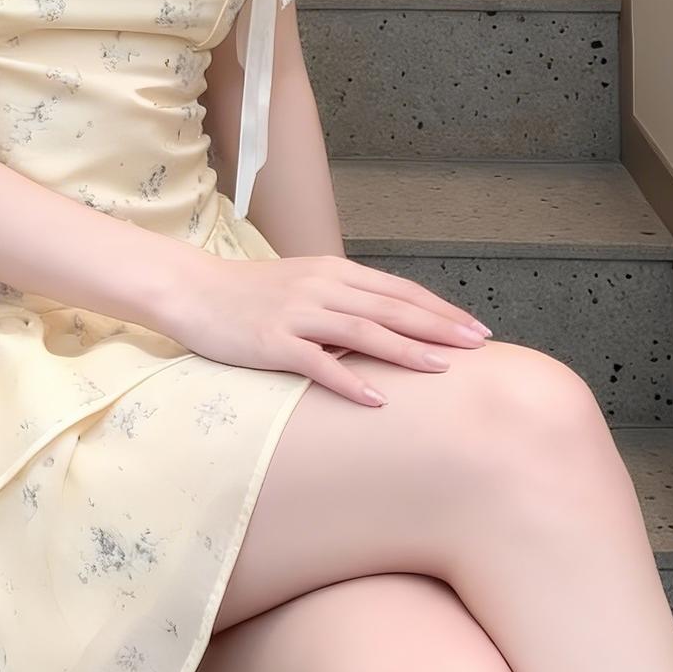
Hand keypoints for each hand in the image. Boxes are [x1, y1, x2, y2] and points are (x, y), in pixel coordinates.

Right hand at [163, 249, 490, 404]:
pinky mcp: (272, 340)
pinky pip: (317, 362)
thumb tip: (389, 324)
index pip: (399, 290)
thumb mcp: (304, 286)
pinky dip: (349, 380)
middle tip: (478, 346)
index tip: (475, 328)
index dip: (440, 309)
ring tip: (441, 368)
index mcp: (333, 272)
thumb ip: (344, 300)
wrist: (194, 290)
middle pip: (391, 307)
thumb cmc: (251, 294)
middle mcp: (321, 287)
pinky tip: (375, 398)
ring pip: (362, 330)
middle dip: (439, 327)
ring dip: (405, 349)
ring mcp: (297, 313)